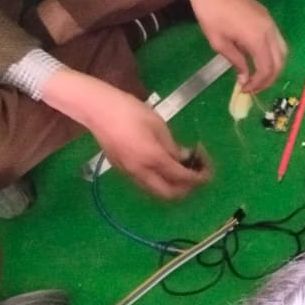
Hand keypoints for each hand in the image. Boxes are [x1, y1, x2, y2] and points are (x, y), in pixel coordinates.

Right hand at [45, 69, 210, 199]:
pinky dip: (161, 181)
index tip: (207, 168)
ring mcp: (130, 173)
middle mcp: (141, 172)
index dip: (198, 177)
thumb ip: (172, 146)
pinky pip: (147, 184)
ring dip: (174, 186)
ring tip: (183, 169)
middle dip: (188, 188)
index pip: (182, 178)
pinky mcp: (122, 170)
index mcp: (153, 158)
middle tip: (197, 172)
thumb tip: (184, 158)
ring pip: (157, 192)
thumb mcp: (158, 124)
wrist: (97, 110)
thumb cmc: (130, 111)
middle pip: (170, 194)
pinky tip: (165, 165)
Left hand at [181, 0, 286, 91]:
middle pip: (280, 61)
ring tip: (258, 76)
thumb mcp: (219, 43)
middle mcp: (270, 31)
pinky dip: (272, 54)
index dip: (258, 83)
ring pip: (282, 51)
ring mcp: (270, 23)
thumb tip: (245, 77)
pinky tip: (258, 59)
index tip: (245, 89)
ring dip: (274, 66)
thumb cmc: (211, 14)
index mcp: (257, 39)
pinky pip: (277, 40)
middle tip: (254, 87)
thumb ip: (236, 61)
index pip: (266, 69)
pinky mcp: (267, 17)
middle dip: (269, 78)